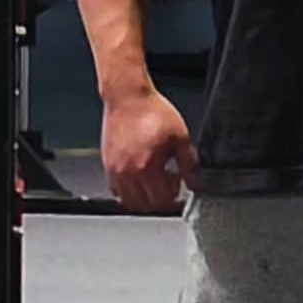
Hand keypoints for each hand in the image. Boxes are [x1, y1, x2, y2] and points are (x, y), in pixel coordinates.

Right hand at [102, 88, 199, 214]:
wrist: (127, 97)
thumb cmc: (152, 112)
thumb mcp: (180, 137)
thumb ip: (189, 164)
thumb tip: (195, 183)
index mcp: (147, 168)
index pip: (162, 200)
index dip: (175, 197)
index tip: (180, 186)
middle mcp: (128, 173)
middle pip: (145, 206)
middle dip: (161, 199)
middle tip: (170, 184)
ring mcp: (115, 170)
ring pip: (129, 202)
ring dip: (144, 199)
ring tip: (154, 183)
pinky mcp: (107, 165)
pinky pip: (116, 190)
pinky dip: (128, 192)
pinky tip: (139, 178)